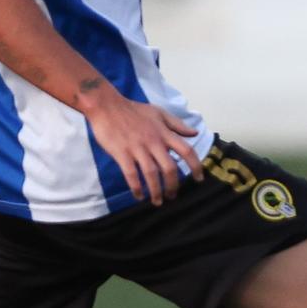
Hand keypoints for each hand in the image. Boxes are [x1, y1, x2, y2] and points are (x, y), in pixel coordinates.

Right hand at [79, 87, 203, 204]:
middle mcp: (154, 142)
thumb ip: (177, 124)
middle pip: (169, 168)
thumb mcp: (159, 113)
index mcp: (164, 133)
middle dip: (173, 185)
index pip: (186, 150)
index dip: (195, 166)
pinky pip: (131, 174)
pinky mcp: (122, 153)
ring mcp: (137, 148)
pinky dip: (136, 187)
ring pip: (151, 174)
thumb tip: (195, 133)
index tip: (199, 179)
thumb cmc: (134, 110)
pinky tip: (139, 196)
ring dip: (156, 191)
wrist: (107, 106)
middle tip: (172, 196)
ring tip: (158, 201)